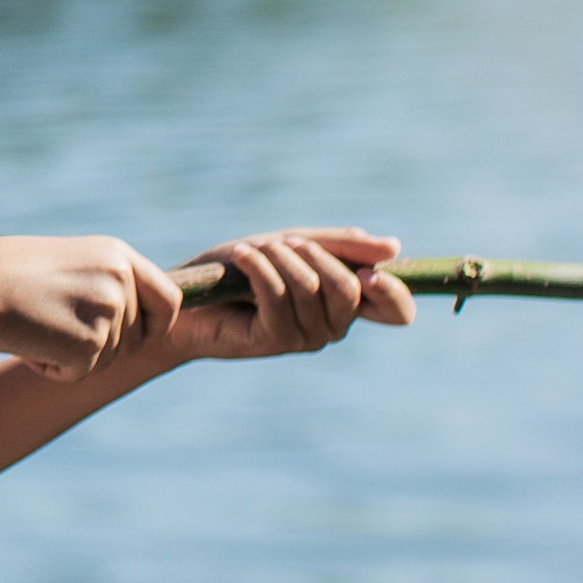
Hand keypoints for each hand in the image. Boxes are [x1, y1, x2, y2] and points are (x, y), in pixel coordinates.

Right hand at [0, 234, 184, 378]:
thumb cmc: (5, 274)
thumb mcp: (68, 264)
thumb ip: (104, 283)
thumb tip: (129, 318)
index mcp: (118, 255)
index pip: (169, 299)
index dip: (157, 325)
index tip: (138, 337)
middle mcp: (121, 281)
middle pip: (136, 340)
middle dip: (100, 346)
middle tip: (52, 325)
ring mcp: (108, 312)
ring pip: (107, 360)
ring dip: (72, 356)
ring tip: (35, 325)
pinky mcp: (89, 345)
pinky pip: (79, 374)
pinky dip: (52, 369)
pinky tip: (27, 342)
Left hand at [171, 226, 415, 358]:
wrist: (187, 295)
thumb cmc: (242, 269)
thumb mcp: (294, 244)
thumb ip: (342, 245)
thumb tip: (395, 248)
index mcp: (346, 303)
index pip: (396, 311)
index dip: (393, 293)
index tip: (370, 273)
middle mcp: (333, 326)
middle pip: (349, 289)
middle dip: (313, 253)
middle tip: (281, 243)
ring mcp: (306, 337)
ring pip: (311, 287)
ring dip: (279, 257)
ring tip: (251, 250)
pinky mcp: (274, 340)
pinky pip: (278, 294)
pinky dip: (258, 266)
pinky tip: (240, 256)